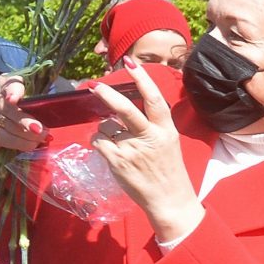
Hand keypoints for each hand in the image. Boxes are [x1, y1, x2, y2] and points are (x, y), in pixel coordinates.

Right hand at [0, 76, 44, 155]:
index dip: (12, 91)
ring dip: (23, 137)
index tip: (14, 100)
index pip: (9, 84)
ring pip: (3, 128)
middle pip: (7, 110)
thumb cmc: (29, 100)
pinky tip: (29, 145)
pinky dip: (16, 144)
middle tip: (42, 131)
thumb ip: (43, 96)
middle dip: (25, 122)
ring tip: (40, 139)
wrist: (6, 111)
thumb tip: (64, 102)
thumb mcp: (35, 92)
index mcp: (5, 82)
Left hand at [90, 67, 201, 242]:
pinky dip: (99, 143)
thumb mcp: (168, 143)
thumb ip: (149, 125)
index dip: (142, 79)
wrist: (169, 200)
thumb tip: (119, 109)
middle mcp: (150, 138)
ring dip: (105, 130)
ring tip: (117, 144)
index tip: (131, 63)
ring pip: (106, 126)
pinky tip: (110, 153)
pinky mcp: (117, 162)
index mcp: (165, 130)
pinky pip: (98, 142)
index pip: (154, 99)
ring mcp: (132, 150)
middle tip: (94, 86)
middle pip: (126, 110)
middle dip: (108, 96)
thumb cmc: (167, 170)